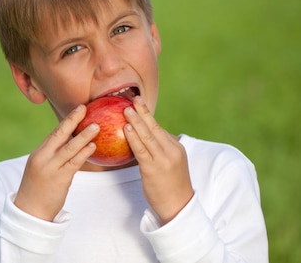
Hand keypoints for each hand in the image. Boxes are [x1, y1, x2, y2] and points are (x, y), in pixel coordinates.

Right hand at [14, 104, 98, 220]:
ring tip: (97, 126)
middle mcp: (43, 157)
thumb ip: (53, 156)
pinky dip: (84, 153)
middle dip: (72, 120)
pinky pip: (74, 163)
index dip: (67, 120)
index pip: (54, 133)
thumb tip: (72, 144)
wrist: (30, 210)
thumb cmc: (38, 189)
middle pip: (59, 135)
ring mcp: (51, 168)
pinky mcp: (60, 179)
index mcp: (39, 153)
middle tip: (84, 108)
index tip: (79, 108)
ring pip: (69, 148)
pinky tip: (93, 146)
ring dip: (83, 136)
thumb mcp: (41, 168)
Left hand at [124, 96, 193, 224]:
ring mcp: (163, 159)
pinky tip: (125, 129)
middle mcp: (171, 150)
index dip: (147, 115)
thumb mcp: (170, 163)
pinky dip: (133, 138)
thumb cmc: (170, 184)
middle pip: (154, 127)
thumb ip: (160, 149)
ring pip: (147, 136)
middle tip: (133, 98)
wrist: (178, 206)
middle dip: (143, 112)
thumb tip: (142, 137)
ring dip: (136, 121)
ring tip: (126, 109)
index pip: (159, 128)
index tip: (138, 102)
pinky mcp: (153, 169)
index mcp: (176, 147)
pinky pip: (141, 150)